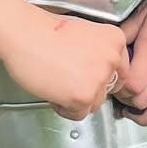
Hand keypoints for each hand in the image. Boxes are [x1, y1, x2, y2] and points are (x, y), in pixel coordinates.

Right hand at [0, 11, 130, 121]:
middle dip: (89, 88)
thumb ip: (100, 54)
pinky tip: (53, 91)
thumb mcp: (85, 35)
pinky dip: (65, 108)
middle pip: (108, 89)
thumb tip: (101, 76)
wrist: (25, 35)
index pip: (120, 71)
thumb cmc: (46, 33)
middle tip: (68, 78)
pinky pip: (79, 114)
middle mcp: (113, 59)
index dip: (101, 76)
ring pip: (95, 103)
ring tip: (58, 83)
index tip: (86, 74)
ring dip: (77, 99)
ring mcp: (100, 79)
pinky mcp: (84, 96)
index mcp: (116, 41)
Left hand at [112, 0, 146, 125]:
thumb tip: (110, 45)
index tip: (112, 82)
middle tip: (119, 95)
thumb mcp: (144, 8)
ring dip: (145, 115)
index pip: (132, 84)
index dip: (119, 88)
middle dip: (127, 101)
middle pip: (144, 98)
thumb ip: (127, 30)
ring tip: (133, 112)